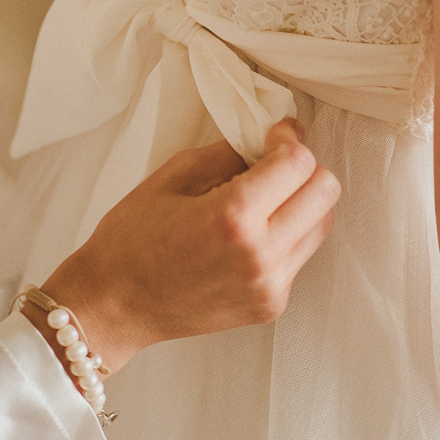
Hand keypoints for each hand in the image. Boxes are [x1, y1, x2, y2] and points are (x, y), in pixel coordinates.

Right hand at [24, 120, 340, 374]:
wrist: (113, 306)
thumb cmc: (132, 239)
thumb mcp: (174, 176)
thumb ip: (230, 154)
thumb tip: (269, 141)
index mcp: (233, 217)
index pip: (298, 163)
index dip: (290, 138)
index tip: (275, 133)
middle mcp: (260, 256)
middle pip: (326, 192)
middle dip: (305, 167)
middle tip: (274, 162)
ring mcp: (270, 286)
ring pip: (321, 224)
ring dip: (302, 201)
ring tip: (263, 198)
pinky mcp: (271, 305)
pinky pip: (300, 255)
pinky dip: (287, 233)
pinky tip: (252, 232)